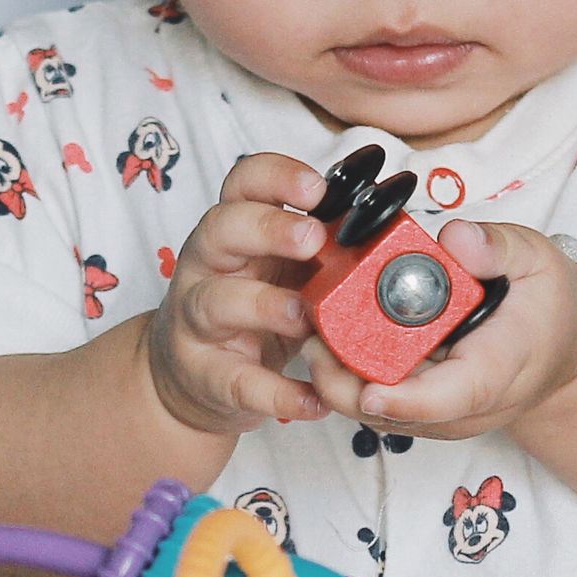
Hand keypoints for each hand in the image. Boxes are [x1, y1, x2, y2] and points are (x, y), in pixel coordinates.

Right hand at [142, 153, 334, 434]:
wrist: (193, 375)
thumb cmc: (251, 304)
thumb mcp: (280, 265)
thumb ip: (319, 243)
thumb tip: (383, 217)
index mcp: (234, 229)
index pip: (243, 184)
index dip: (276, 176)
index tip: (318, 186)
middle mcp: (207, 265)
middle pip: (222, 229)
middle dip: (268, 228)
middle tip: (313, 239)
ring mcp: (198, 320)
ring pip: (216, 301)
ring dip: (264, 306)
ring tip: (306, 318)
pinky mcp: (205, 373)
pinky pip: (237, 382)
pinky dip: (276, 393)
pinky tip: (313, 399)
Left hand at [310, 219, 576, 441]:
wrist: (565, 348)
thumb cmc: (551, 306)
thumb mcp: (537, 261)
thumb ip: (497, 247)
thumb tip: (454, 239)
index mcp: (494, 371)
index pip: (448, 399)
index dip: (403, 398)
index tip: (368, 390)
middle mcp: (462, 407)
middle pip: (391, 410)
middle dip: (345, 377)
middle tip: (312, 331)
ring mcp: (438, 414)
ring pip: (374, 411)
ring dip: (338, 376)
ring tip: (312, 326)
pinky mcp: (421, 408)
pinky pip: (375, 400)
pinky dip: (348, 373)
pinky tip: (329, 334)